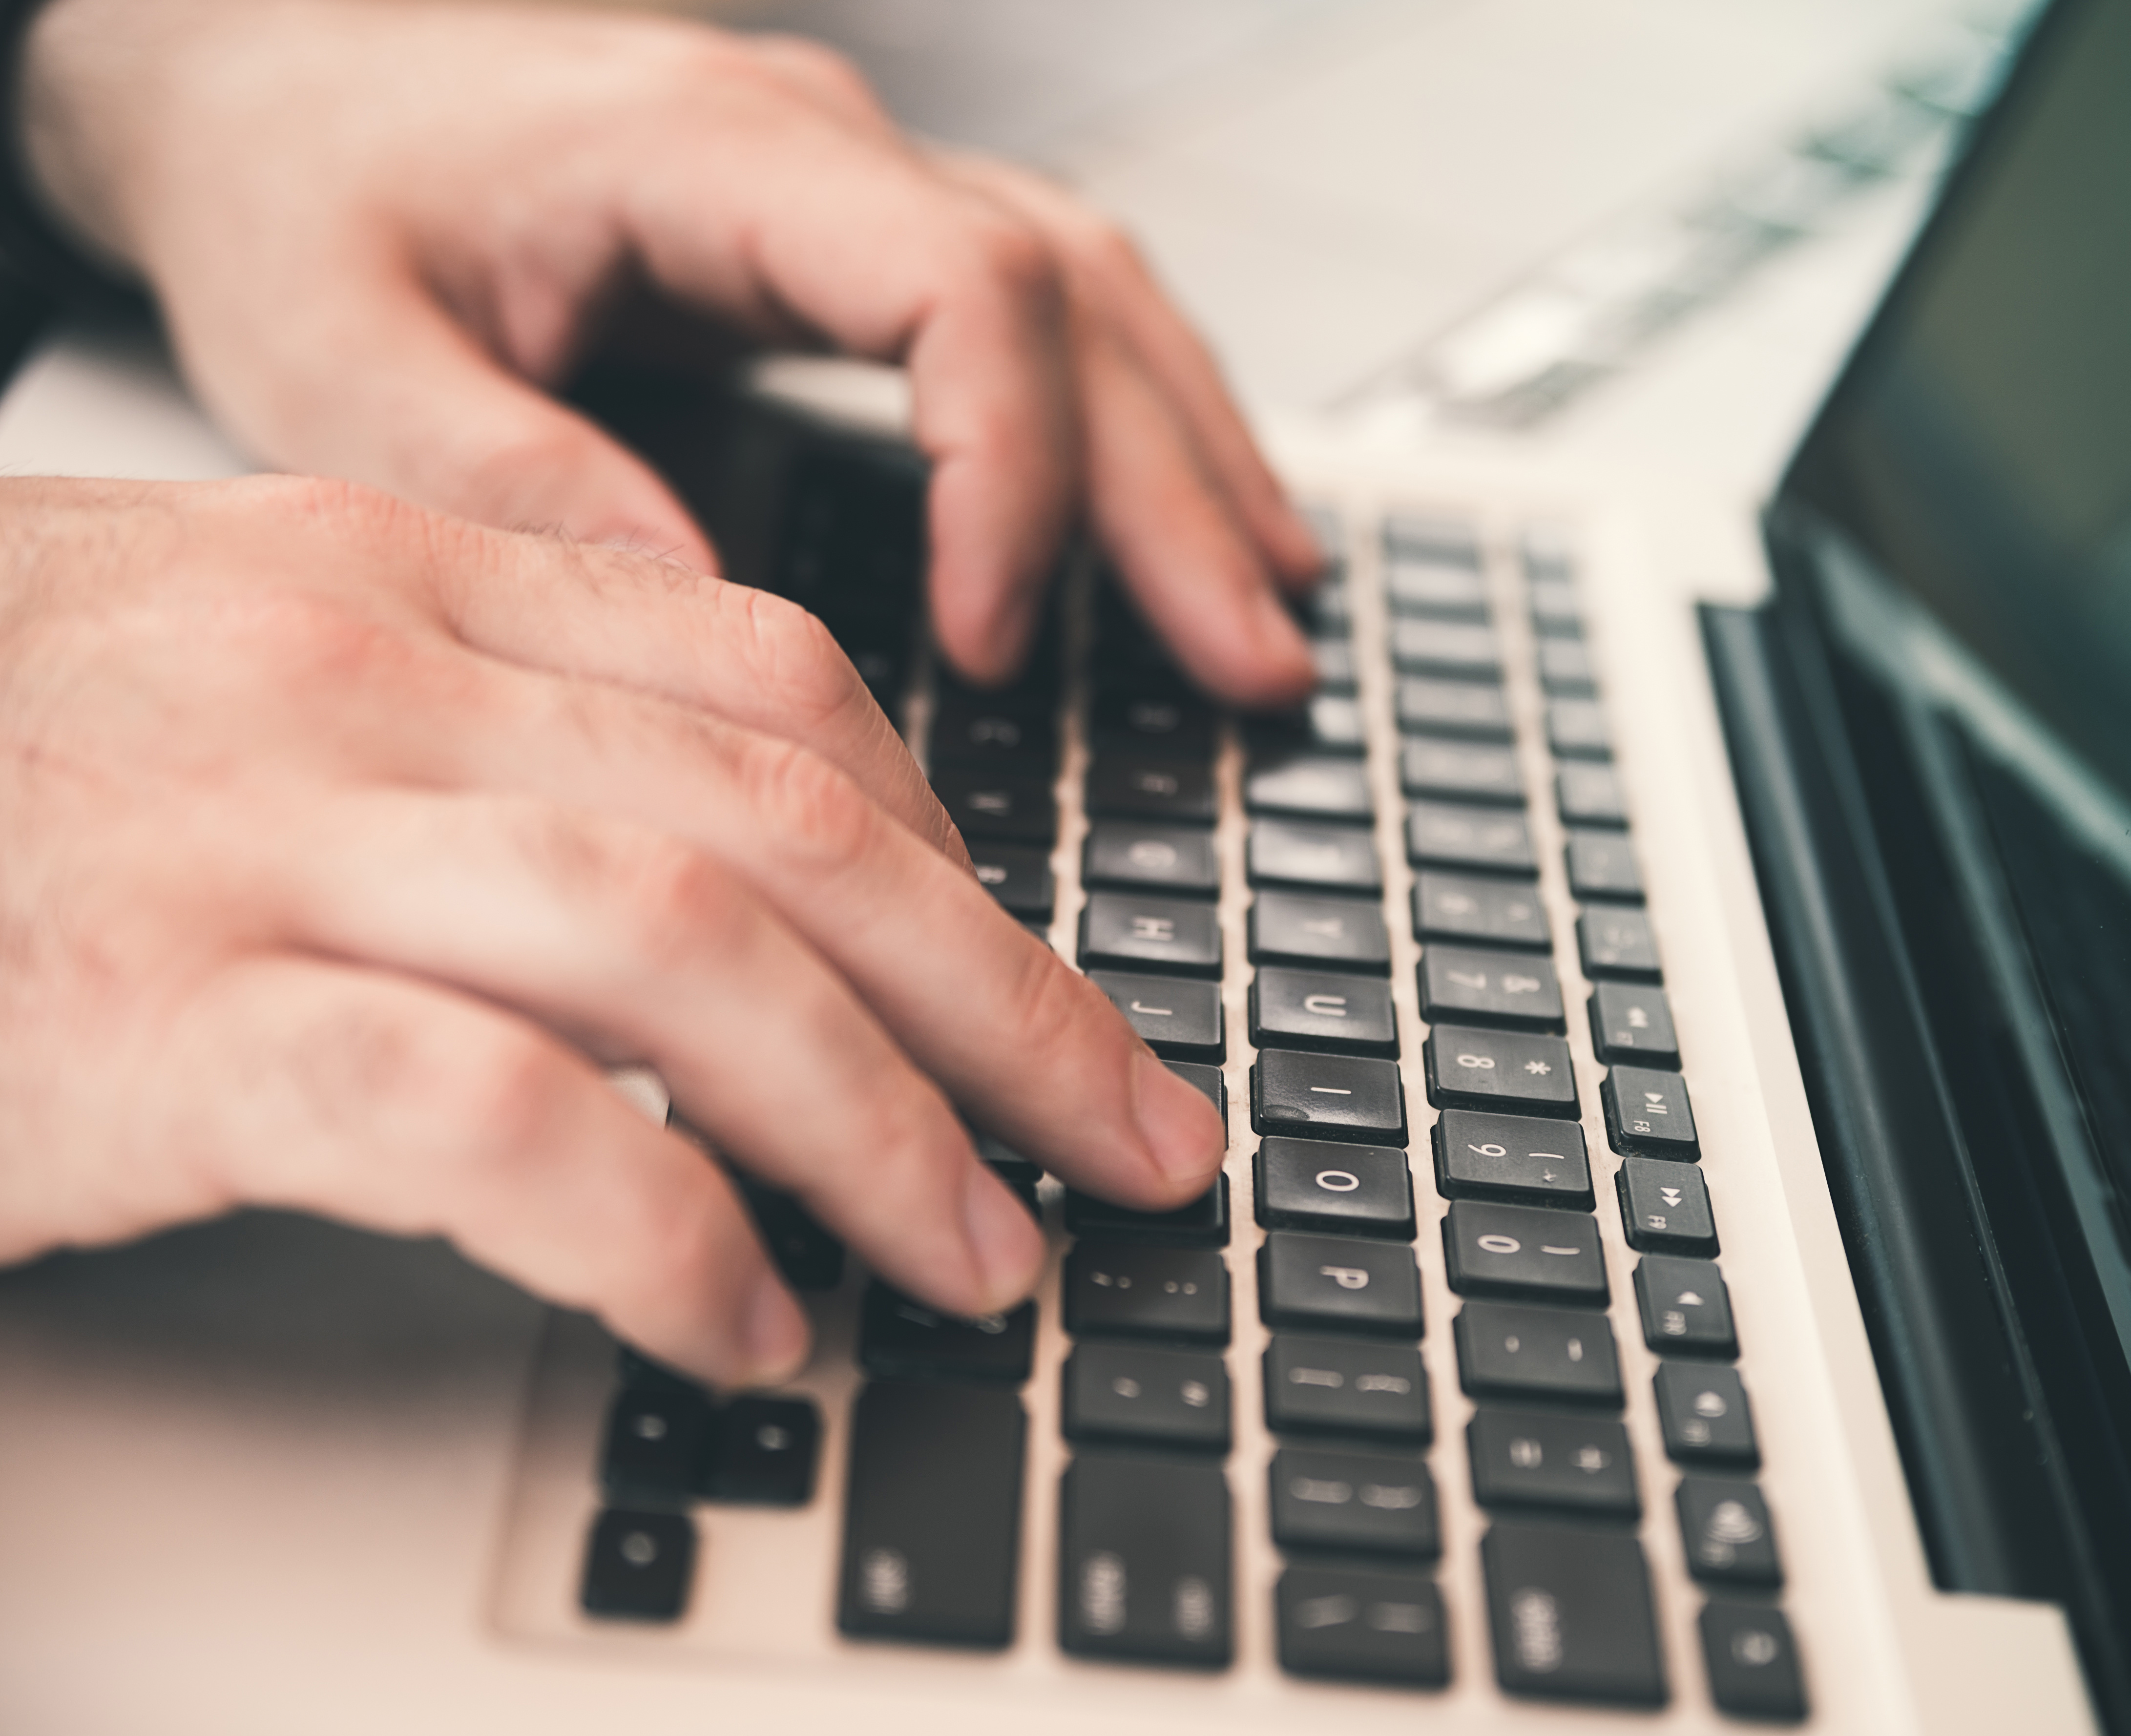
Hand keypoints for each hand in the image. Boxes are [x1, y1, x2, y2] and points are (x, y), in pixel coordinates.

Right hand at [0, 476, 1226, 1382]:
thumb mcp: (242, 678)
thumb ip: (469, 734)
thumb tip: (711, 877)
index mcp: (396, 580)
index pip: (777, 692)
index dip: (955, 856)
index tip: (1039, 993)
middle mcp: (356, 677)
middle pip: (795, 824)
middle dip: (1005, 1003)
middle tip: (1126, 1147)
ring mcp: (253, 837)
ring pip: (690, 956)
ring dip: (878, 1127)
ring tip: (975, 1263)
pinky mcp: (149, 1015)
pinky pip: (489, 1121)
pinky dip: (652, 1231)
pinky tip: (736, 1325)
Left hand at [19, 0, 1321, 701]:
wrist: (262, 81)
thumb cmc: (296, 193)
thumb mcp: (333, 350)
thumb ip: (507, 475)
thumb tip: (709, 623)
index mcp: (702, 151)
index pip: (957, 285)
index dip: (1010, 469)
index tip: (989, 642)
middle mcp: (814, 149)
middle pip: (1072, 299)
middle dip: (1175, 495)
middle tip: (1254, 664)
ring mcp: (850, 184)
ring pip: (1094, 301)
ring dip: (1194, 459)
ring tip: (1273, 609)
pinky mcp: (850, 241)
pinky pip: (1049, 315)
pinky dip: (1136, 421)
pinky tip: (1196, 514)